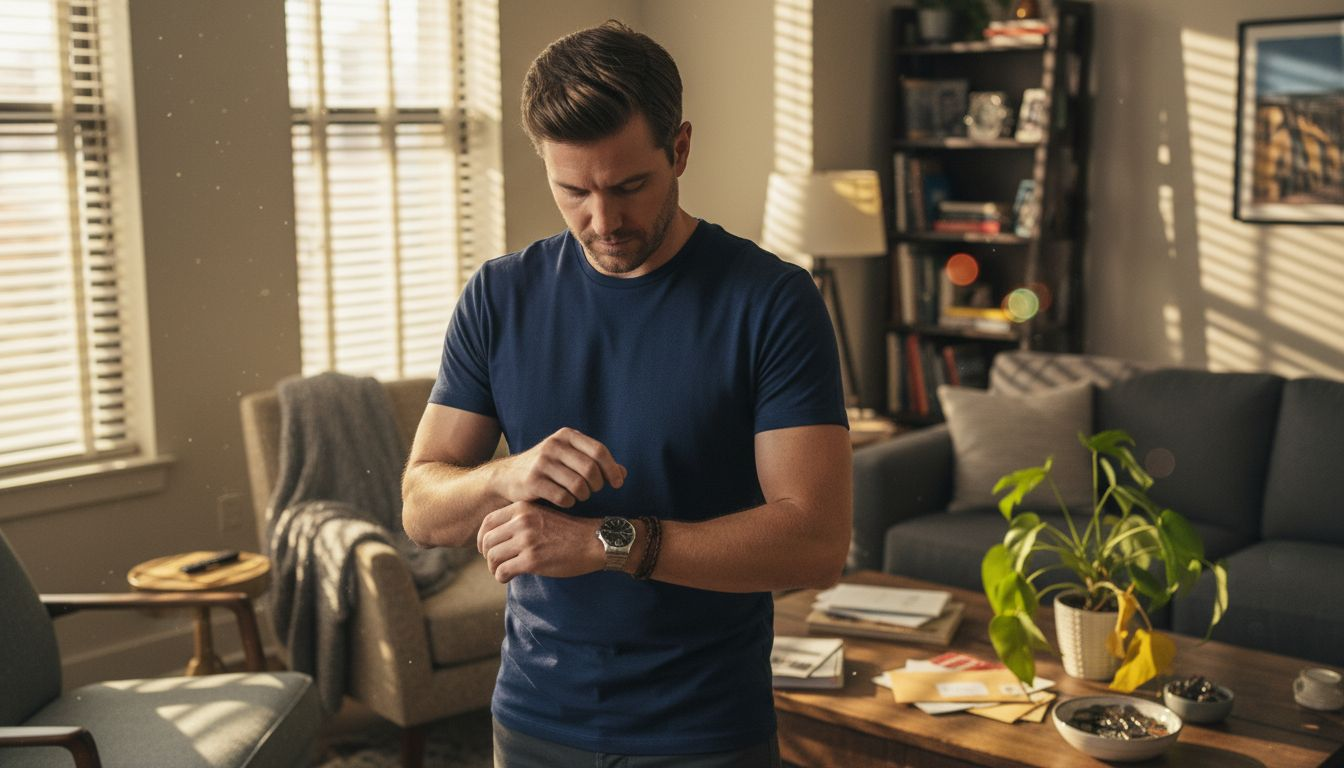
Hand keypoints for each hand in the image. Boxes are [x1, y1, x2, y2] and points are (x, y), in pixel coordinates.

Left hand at [476, 502, 603, 582]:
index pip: (488, 522)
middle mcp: (522, 522)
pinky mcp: (532, 560)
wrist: (594, 541)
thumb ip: (521, 520)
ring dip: (494, 568)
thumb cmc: (569, 531)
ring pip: (492, 557)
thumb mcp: (543, 515)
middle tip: (494, 563)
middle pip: (487, 541)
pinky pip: (502, 571)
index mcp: (523, 508)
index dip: (482, 538)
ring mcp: (526, 541)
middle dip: (486, 555)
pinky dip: (501, 577)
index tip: (486, 548)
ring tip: (503, 571)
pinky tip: (509, 578)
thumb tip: (498, 536)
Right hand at [496, 427, 625, 507]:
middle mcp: (553, 445)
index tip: (617, 483)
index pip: (599, 451)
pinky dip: (569, 502)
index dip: (612, 469)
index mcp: (566, 436)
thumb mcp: (570, 459)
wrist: (507, 477)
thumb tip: (623, 474)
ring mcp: (541, 463)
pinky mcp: (532, 481)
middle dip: (597, 485)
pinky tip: (564, 500)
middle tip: (593, 491)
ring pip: (579, 485)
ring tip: (579, 496)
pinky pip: (563, 497)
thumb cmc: (547, 469)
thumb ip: (596, 464)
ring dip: (584, 495)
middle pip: (591, 469)